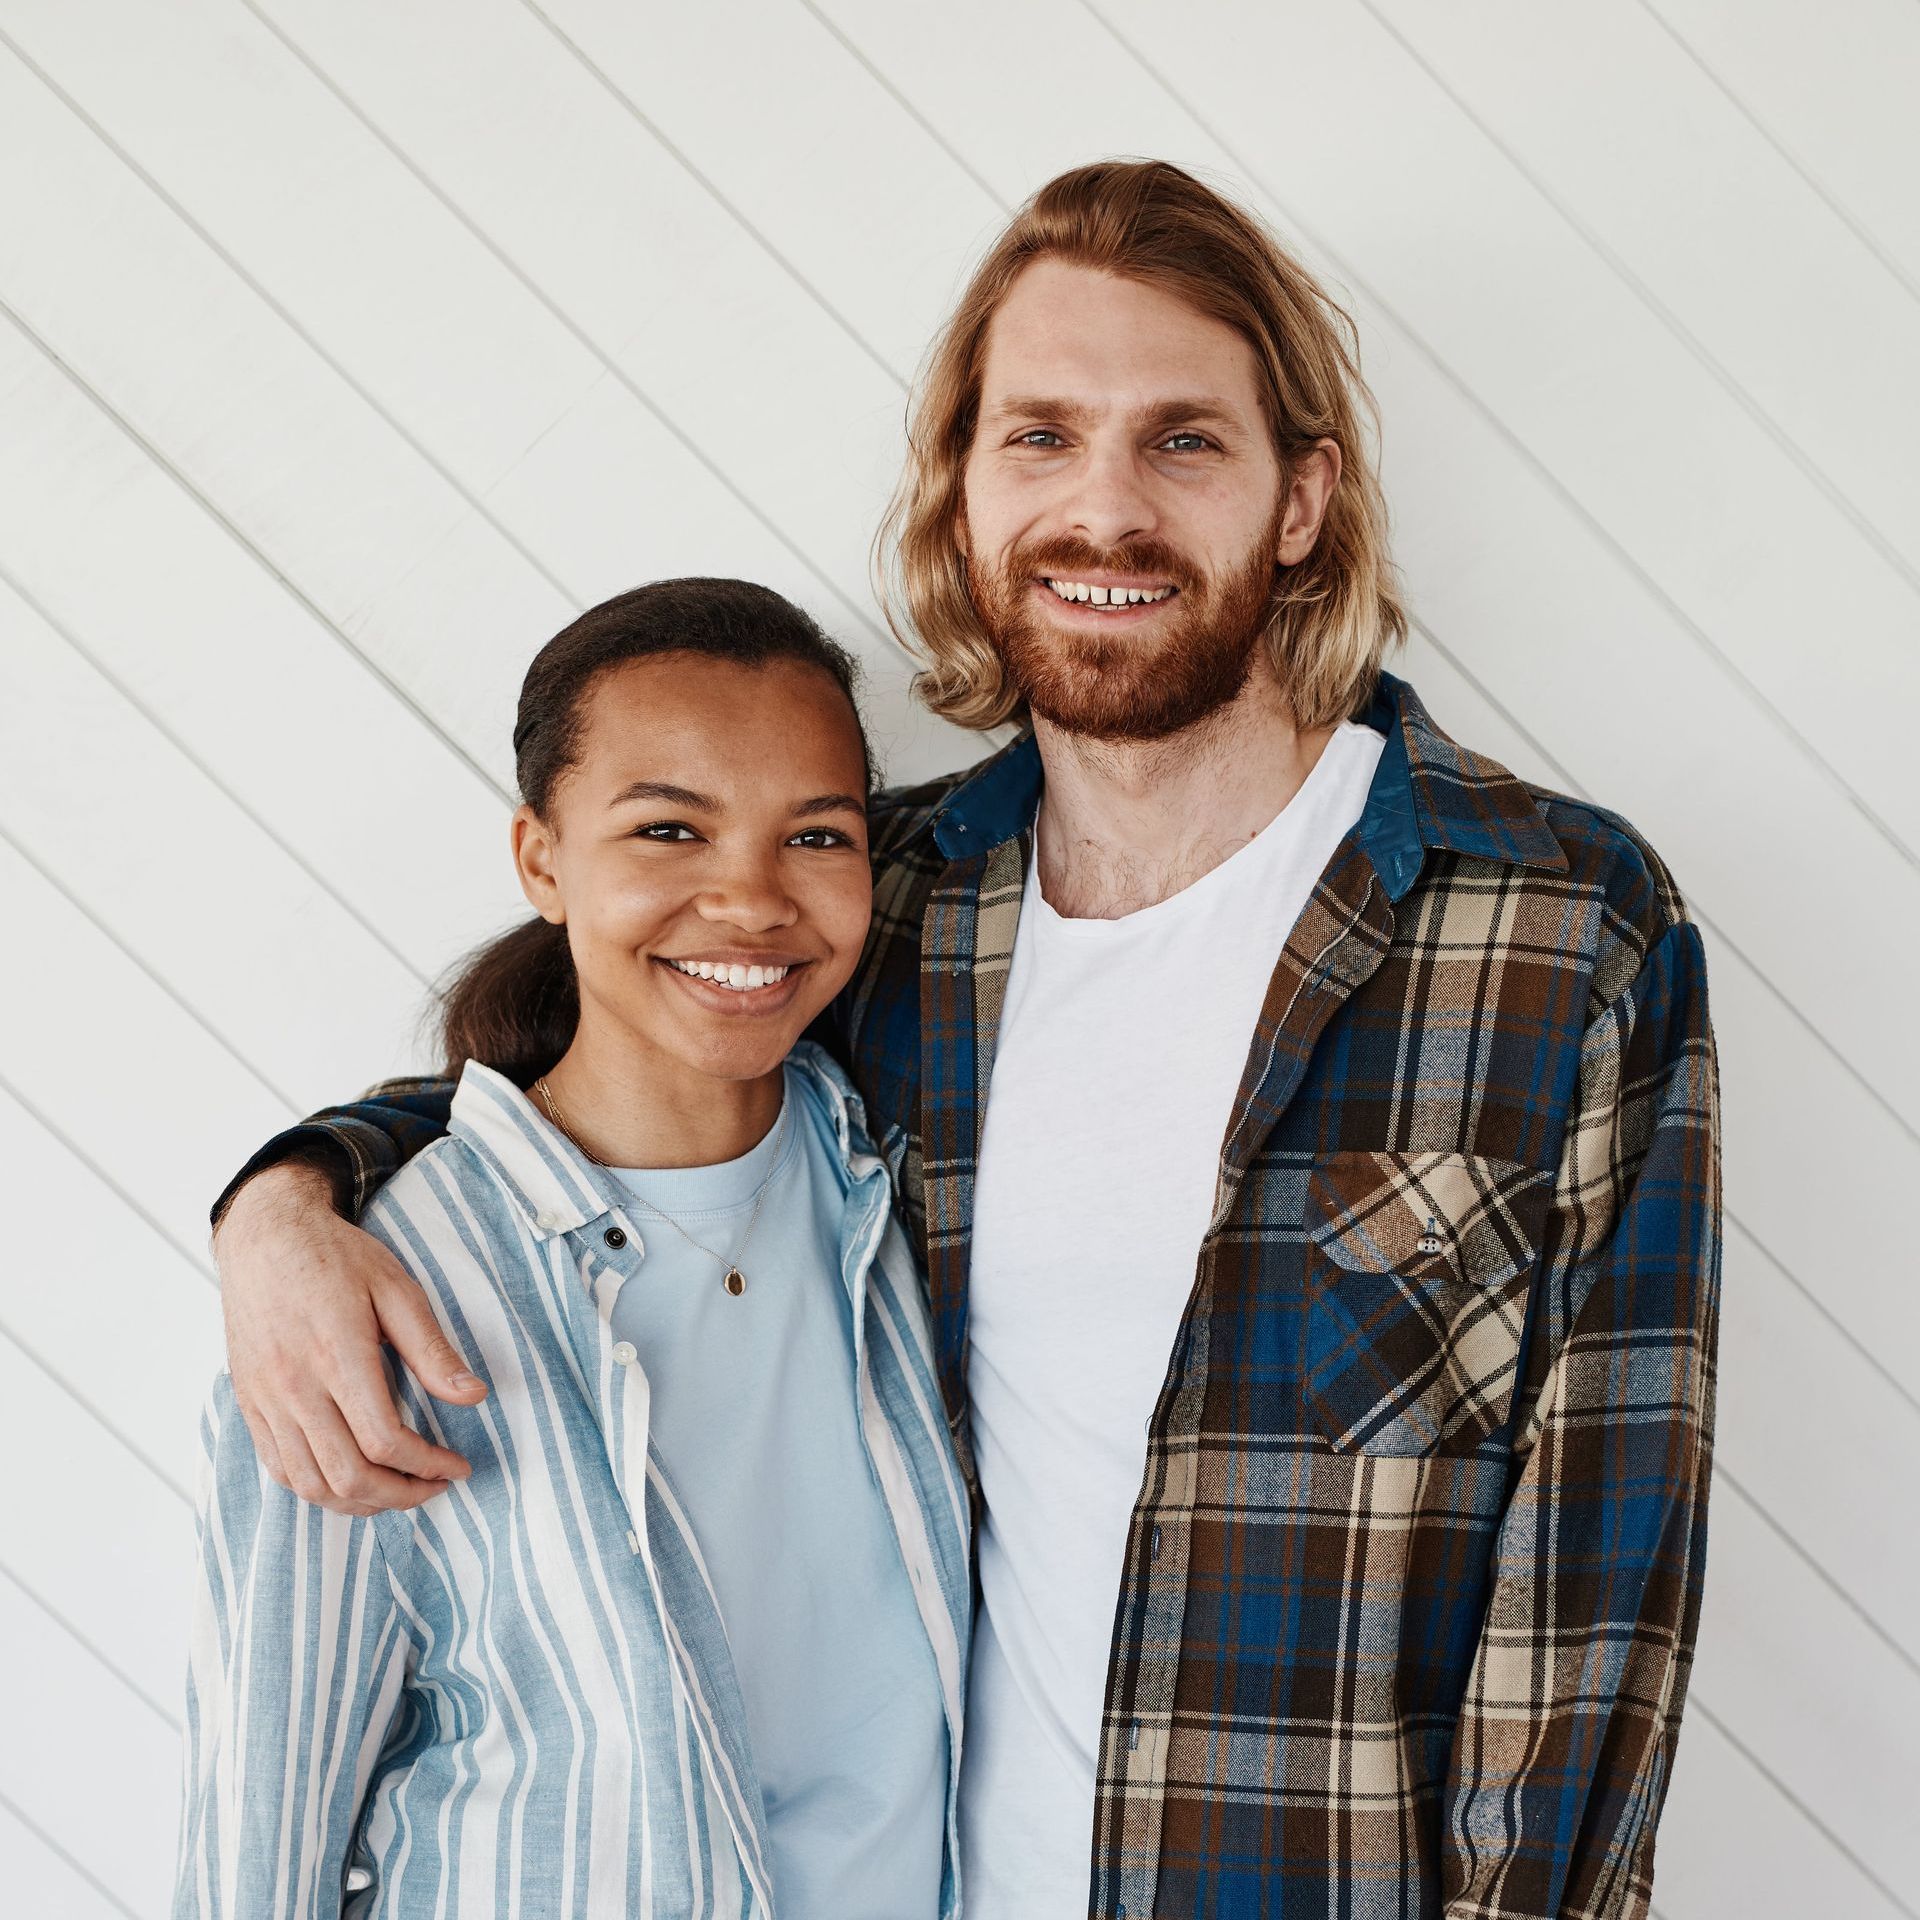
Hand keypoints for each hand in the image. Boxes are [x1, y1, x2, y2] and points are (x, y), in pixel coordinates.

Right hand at [212, 1159, 488, 1514]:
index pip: (384, 1440)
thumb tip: (474, 1396)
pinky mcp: (249, 1406)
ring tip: (399, 1492)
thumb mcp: (396, 1289)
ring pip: (310, 1485)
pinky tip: (351, 1481)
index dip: (428, 1465)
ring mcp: (266, 1401)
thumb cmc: (336, 1258)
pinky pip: (280, 1470)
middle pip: (348, 1476)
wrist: (265, 1238)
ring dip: (360, 1503)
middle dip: (401, 1495)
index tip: (457, 1466)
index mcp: (338, 1355)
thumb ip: (432, 1349)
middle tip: (435, 1487)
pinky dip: (318, 1490)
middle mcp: (295, 1387)